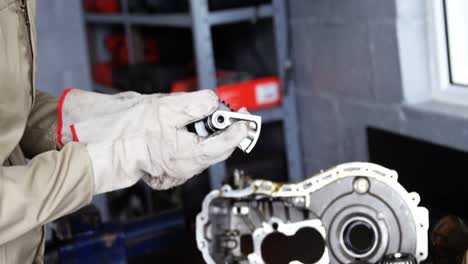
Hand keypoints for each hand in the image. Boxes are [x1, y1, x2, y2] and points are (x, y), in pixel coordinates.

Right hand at [79, 90, 247, 193]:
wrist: (95, 144)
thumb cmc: (121, 129)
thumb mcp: (164, 107)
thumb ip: (195, 104)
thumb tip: (213, 102)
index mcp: (184, 156)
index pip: (222, 146)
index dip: (236, 131)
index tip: (244, 119)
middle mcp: (181, 170)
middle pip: (214, 151)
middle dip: (223, 132)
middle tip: (230, 115)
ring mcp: (172, 173)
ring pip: (201, 154)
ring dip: (208, 136)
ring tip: (206, 118)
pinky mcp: (164, 170)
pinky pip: (188, 157)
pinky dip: (194, 143)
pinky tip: (188, 131)